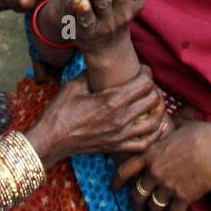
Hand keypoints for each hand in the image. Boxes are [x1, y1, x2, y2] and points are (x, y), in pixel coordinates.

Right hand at [24, 67, 166, 165]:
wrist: (52, 139)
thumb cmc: (60, 111)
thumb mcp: (75, 85)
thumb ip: (92, 74)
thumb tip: (101, 63)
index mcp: (111, 100)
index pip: (144, 84)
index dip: (147, 73)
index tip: (143, 70)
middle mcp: (120, 118)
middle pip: (153, 101)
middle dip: (154, 89)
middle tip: (148, 85)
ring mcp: (120, 135)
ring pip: (154, 122)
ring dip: (158, 110)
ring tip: (153, 103)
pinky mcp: (117, 147)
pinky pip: (144, 144)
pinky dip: (155, 134)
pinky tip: (157, 125)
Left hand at [114, 119, 210, 210]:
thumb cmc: (202, 133)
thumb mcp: (178, 126)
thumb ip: (167, 130)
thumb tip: (166, 123)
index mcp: (151, 153)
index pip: (125, 170)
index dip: (117, 181)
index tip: (115, 187)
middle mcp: (155, 171)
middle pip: (137, 194)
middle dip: (136, 202)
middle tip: (138, 206)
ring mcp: (168, 185)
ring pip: (154, 206)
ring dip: (155, 209)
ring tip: (158, 209)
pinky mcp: (183, 196)